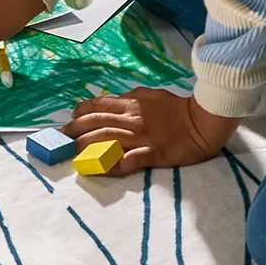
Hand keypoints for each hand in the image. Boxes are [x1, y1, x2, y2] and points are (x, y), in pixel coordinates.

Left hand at [67, 86, 235, 170]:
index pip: (99, 105)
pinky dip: (114, 164)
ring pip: (108, 139)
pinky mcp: (153, 153)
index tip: (70, 120)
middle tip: (61, 139)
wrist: (203, 122)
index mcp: (132, 103)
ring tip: (72, 154)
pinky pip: (130, 159)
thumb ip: (132, 98)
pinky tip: (101, 169)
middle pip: (97, 122)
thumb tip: (114, 100)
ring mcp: (142, 137)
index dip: (80, 112)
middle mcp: (132, 119)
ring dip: (87, 146)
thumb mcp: (152, 95)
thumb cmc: (177, 109)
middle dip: (75, 130)